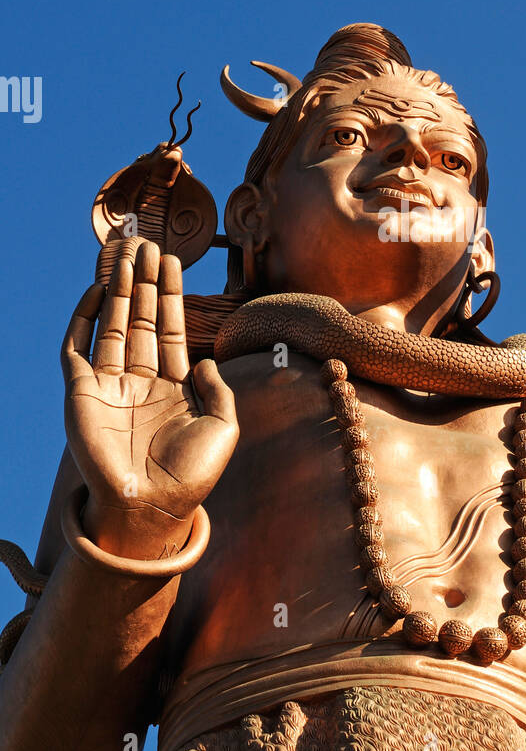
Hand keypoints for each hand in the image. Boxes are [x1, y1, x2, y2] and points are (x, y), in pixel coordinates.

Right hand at [62, 240, 238, 557]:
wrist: (152, 509)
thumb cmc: (192, 476)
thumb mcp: (223, 426)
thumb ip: (220, 388)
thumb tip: (208, 357)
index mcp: (172, 386)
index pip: (167, 327)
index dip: (169, 293)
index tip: (173, 260)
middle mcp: (138, 381)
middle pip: (137, 317)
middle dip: (142, 279)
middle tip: (146, 241)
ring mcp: (108, 386)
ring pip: (110, 324)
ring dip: (115, 287)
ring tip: (124, 251)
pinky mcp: (80, 395)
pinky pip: (76, 349)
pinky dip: (82, 319)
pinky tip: (94, 291)